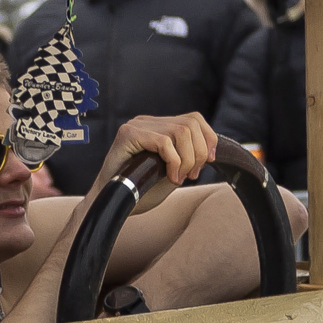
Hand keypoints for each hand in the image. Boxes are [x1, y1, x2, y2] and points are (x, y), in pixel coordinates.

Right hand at [103, 111, 218, 185]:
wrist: (112, 202)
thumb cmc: (139, 191)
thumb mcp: (171, 172)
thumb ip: (187, 158)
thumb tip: (210, 152)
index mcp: (158, 127)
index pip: (194, 119)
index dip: (208, 139)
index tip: (209, 162)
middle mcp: (147, 122)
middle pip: (191, 124)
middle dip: (199, 152)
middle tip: (191, 175)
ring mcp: (137, 126)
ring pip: (181, 131)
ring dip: (187, 159)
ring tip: (179, 177)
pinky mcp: (128, 134)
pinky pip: (163, 142)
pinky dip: (174, 161)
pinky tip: (170, 177)